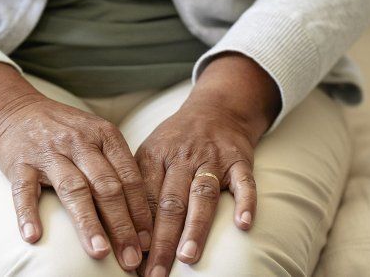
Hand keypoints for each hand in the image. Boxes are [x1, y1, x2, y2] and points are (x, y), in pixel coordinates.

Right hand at [0, 63, 152, 270]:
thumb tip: (143, 213)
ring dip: (88, 223)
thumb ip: (118, 168)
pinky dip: (28, 214)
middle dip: (122, 225)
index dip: (141, 211)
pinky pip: (23, 191)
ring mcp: (49, 152)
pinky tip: (34, 237)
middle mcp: (80, 142)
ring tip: (100, 252)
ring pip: (73, 190)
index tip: (149, 241)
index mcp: (106, 136)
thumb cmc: (68, 131)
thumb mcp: (99, 137)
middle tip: (132, 257)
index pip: (129, 178)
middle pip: (107, 187)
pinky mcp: (20, 163)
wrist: (19, 110)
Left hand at [136, 54, 280, 276]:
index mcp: (155, 156)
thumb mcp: (151, 150)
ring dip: (195, 227)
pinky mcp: (239, 160)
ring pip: (202, 195)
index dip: (137, 232)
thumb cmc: (178, 138)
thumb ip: (140, 185)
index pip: (143, 200)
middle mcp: (182, 158)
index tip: (132, 261)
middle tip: (154, 273)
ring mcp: (212, 159)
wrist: (216, 109)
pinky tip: (243, 225)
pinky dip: (245, 202)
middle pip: (169, 203)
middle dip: (161, 241)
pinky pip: (244, 182)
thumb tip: (124, 230)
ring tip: (188, 257)